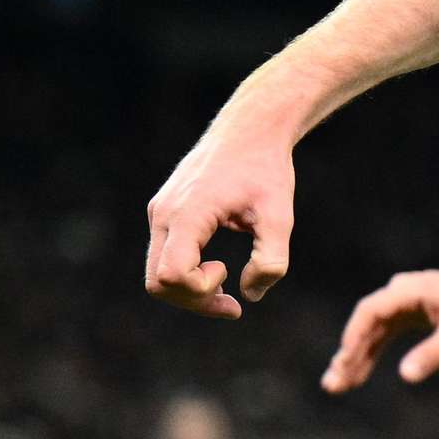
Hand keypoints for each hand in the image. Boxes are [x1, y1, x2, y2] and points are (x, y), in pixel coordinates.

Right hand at [143, 126, 295, 319]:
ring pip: (157, 273)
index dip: (199, 291)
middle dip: (194, 300)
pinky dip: (187, 274)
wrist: (249, 132)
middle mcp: (164, 215)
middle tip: (233, 305)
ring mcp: (160, 214)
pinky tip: (218, 271)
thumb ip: (271, 261)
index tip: (229, 272)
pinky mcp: (165, 213)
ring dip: (190, 290)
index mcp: (187, 215)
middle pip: (158, 282)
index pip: (170, 275)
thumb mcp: (280, 217)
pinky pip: (165, 257)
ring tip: (227, 289)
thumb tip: (250, 296)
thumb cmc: (265, 171)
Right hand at [327, 266, 438, 391]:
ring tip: (336, 386)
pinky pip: (382, 336)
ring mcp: (401, 306)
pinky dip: (370, 354)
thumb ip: (433, 352)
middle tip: (332, 384)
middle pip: (365, 324)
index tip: (344, 359)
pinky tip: (357, 376)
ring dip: (354, 358)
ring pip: (370, 333)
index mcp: (409, 291)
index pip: (371, 310)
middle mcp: (400, 295)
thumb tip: (405, 376)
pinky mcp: (407, 316)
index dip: (355, 335)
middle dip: (348, 354)